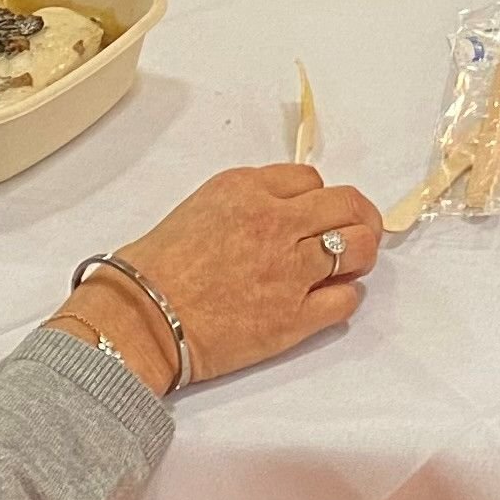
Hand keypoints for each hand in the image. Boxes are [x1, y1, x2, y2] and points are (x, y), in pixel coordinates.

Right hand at [53, 163, 381, 393]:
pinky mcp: (294, 318)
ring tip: (351, 264)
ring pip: (359, 246)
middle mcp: (275, 222)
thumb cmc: (155, 268)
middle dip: (359, 217)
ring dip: (361, 253)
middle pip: (347, 205)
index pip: (311, 179)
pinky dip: (346, 296)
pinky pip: (346, 299)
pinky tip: (331, 298)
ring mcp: (289, 270)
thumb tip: (283, 213)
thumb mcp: (201, 207)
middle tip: (358, 232)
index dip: (318, 198)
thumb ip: (247, 203)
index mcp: (247, 189)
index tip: (317, 213)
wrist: (138, 320)